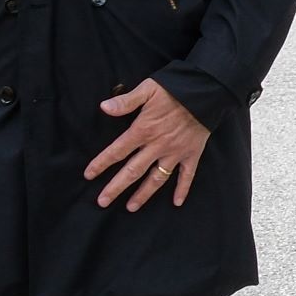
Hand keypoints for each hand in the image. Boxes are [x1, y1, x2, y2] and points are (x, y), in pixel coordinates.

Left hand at [87, 78, 210, 210]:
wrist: (206, 92)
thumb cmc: (175, 89)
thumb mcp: (147, 89)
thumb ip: (126, 101)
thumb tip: (103, 107)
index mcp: (143, 130)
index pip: (117, 151)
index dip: (101, 163)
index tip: (89, 175)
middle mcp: (157, 146)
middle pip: (133, 171)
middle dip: (116, 188)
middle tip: (103, 202)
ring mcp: (175, 153)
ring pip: (156, 179)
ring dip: (143, 194)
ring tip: (131, 207)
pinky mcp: (192, 154)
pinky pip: (187, 176)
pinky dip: (182, 189)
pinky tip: (177, 203)